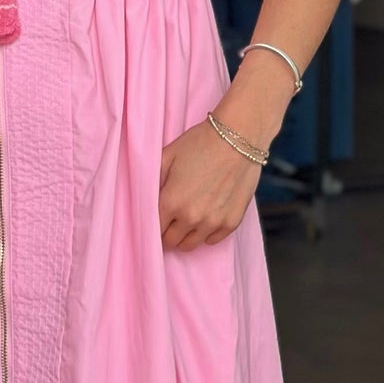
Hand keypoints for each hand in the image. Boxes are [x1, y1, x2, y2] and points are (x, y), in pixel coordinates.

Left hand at [158, 117, 259, 250]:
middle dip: (167, 232)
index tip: (156, 221)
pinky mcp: (232, 222)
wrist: (237, 137)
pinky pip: (213, 240)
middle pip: (171, 241)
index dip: (153, 225)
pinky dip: (207, 233)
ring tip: (186, 221)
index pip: (154, 229)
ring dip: (186, 235)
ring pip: (191, 245)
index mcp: (171, 202)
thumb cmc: (200, 143)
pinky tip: (205, 219)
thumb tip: (145, 198)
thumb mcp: (167, 156)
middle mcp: (191, 217)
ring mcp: (213, 222)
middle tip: (170, 221)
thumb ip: (152, 180)